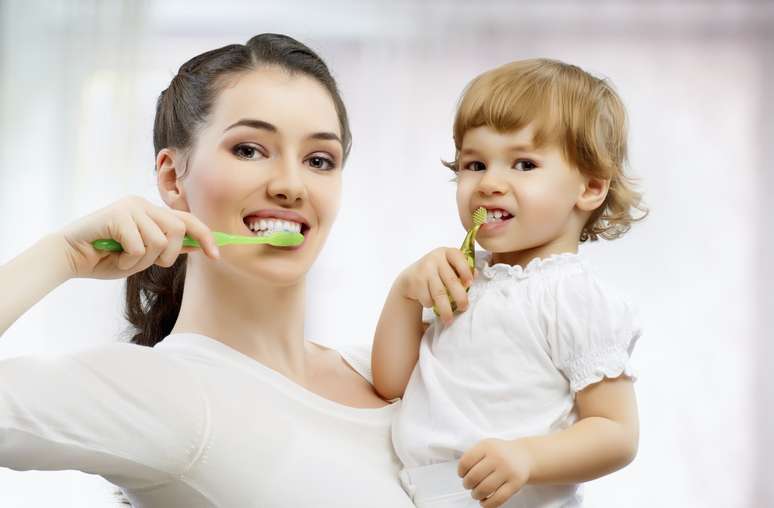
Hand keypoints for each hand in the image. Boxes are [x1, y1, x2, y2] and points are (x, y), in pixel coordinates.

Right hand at [58, 195, 218, 279]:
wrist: (68, 257)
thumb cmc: (106, 258)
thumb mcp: (144, 256)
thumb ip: (168, 248)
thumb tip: (199, 246)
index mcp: (151, 213)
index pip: (188, 220)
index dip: (205, 237)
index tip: (216, 255)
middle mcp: (143, 205)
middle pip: (179, 229)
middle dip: (170, 255)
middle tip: (152, 264)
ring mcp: (130, 207)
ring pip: (160, 240)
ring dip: (144, 261)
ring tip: (125, 259)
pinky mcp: (117, 214)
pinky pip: (140, 247)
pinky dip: (128, 261)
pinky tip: (113, 257)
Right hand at [396, 247, 473, 324]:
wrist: (412, 276)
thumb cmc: (437, 271)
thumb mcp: (450, 266)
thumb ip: (463, 269)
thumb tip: (476, 274)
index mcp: (447, 252)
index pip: (458, 259)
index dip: (465, 271)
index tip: (470, 283)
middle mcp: (435, 258)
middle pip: (451, 280)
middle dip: (459, 297)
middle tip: (464, 308)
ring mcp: (424, 269)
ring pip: (439, 293)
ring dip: (445, 309)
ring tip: (449, 320)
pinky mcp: (416, 281)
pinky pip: (427, 297)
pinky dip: (431, 304)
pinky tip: (431, 303)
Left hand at [458, 438, 532, 507]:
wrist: (524, 456)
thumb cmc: (500, 453)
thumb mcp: (485, 446)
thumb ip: (472, 456)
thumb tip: (462, 474)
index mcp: (487, 446)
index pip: (466, 462)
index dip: (461, 472)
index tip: (462, 475)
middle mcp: (497, 457)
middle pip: (474, 477)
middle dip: (467, 485)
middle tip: (468, 486)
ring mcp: (507, 471)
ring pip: (484, 489)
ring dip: (476, 495)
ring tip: (476, 494)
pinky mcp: (515, 484)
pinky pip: (498, 499)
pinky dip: (487, 504)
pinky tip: (484, 502)